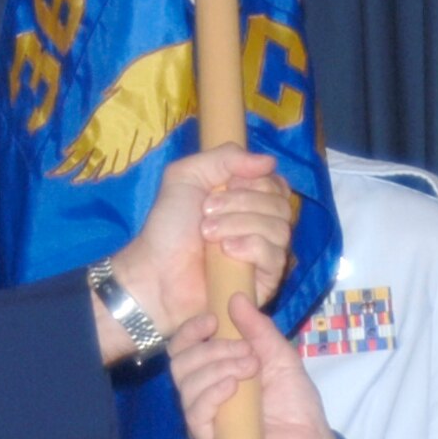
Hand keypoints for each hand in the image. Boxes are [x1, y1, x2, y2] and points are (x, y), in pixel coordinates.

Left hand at [109, 148, 292, 345]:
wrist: (156, 271)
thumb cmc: (168, 226)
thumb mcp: (187, 175)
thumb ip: (225, 157)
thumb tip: (269, 161)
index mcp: (248, 201)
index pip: (277, 184)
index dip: (256, 181)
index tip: (226, 185)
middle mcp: (261, 226)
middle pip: (281, 204)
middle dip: (241, 202)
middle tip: (206, 211)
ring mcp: (265, 255)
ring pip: (279, 228)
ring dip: (239, 224)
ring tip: (207, 233)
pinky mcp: (265, 281)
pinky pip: (275, 256)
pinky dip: (250, 247)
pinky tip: (226, 251)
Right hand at [171, 295, 339, 438]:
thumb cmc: (295, 403)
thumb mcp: (280, 356)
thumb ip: (259, 329)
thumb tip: (236, 296)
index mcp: (214, 371)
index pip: (184, 347)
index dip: (191, 330)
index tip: (213, 319)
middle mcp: (202, 392)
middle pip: (180, 362)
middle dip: (212, 349)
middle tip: (246, 351)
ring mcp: (202, 418)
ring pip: (186, 384)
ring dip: (218, 368)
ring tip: (250, 369)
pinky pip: (194, 412)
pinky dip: (211, 393)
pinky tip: (232, 387)